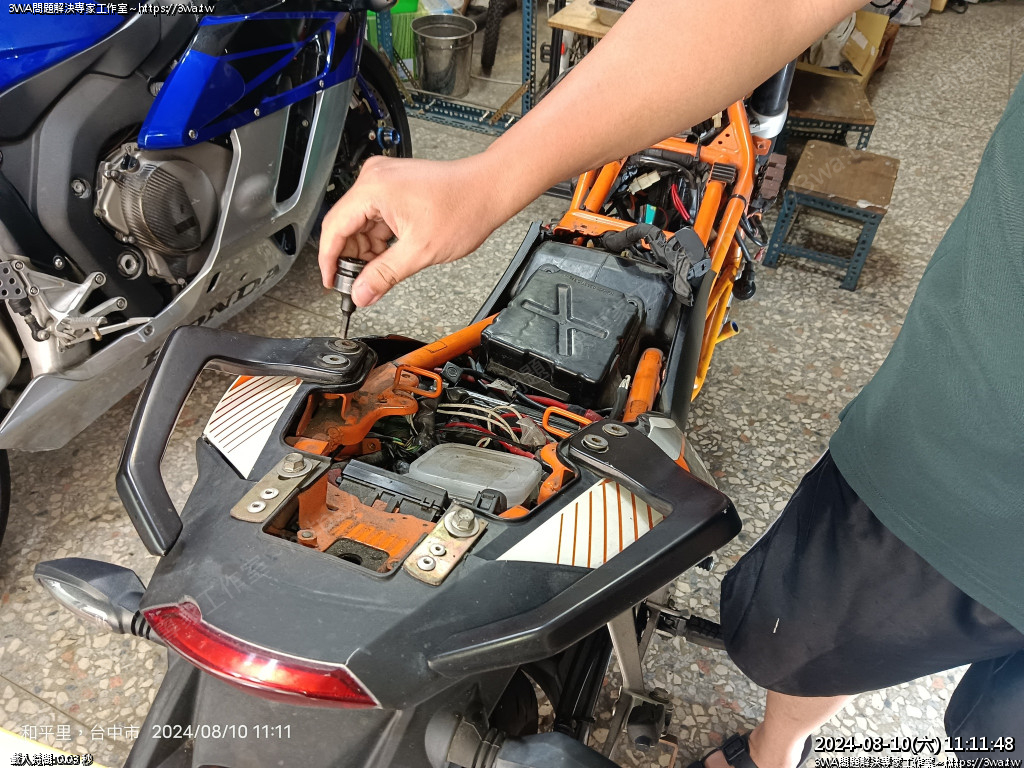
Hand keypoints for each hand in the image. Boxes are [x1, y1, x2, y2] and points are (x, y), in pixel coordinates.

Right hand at [317, 154, 508, 306]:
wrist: (489, 189)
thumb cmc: (464, 207)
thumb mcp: (420, 251)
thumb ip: (384, 276)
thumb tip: (362, 293)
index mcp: (373, 189)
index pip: (334, 228)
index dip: (329, 261)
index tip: (332, 282)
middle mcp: (373, 179)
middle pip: (344, 225)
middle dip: (349, 258)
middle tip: (356, 284)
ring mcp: (383, 180)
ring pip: (359, 222)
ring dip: (365, 250)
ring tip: (377, 273)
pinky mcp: (393, 185)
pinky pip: (374, 216)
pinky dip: (377, 238)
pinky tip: (387, 255)